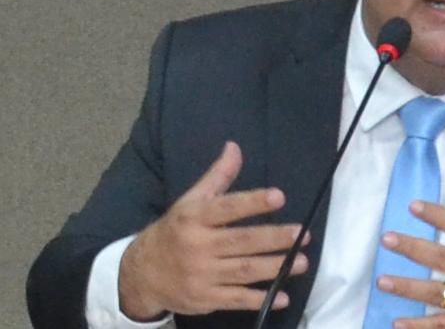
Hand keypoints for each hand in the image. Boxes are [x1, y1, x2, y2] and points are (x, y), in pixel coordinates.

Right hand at [118, 141, 310, 319]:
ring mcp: (202, 275)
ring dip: (275, 267)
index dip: (253, 202)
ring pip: (244, 271)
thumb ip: (217, 176)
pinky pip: (236, 300)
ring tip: (302, 262)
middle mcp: (198, 246)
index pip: (227, 208)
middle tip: (302, 235)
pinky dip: (260, 300)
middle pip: (241, 241)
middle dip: (274, 238)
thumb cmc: (175, 231)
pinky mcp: (205, 299)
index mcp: (194, 218)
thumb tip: (235, 146)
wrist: (140, 275)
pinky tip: (282, 297)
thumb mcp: (190, 200)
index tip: (279, 196)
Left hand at [376, 174, 444, 327]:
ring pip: (438, 295)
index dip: (438, 215)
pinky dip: (420, 326)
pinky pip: (444, 327)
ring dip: (408, 288)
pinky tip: (399, 322)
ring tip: (383, 280)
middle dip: (413, 249)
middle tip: (387, 239)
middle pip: (444, 260)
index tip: (413, 206)